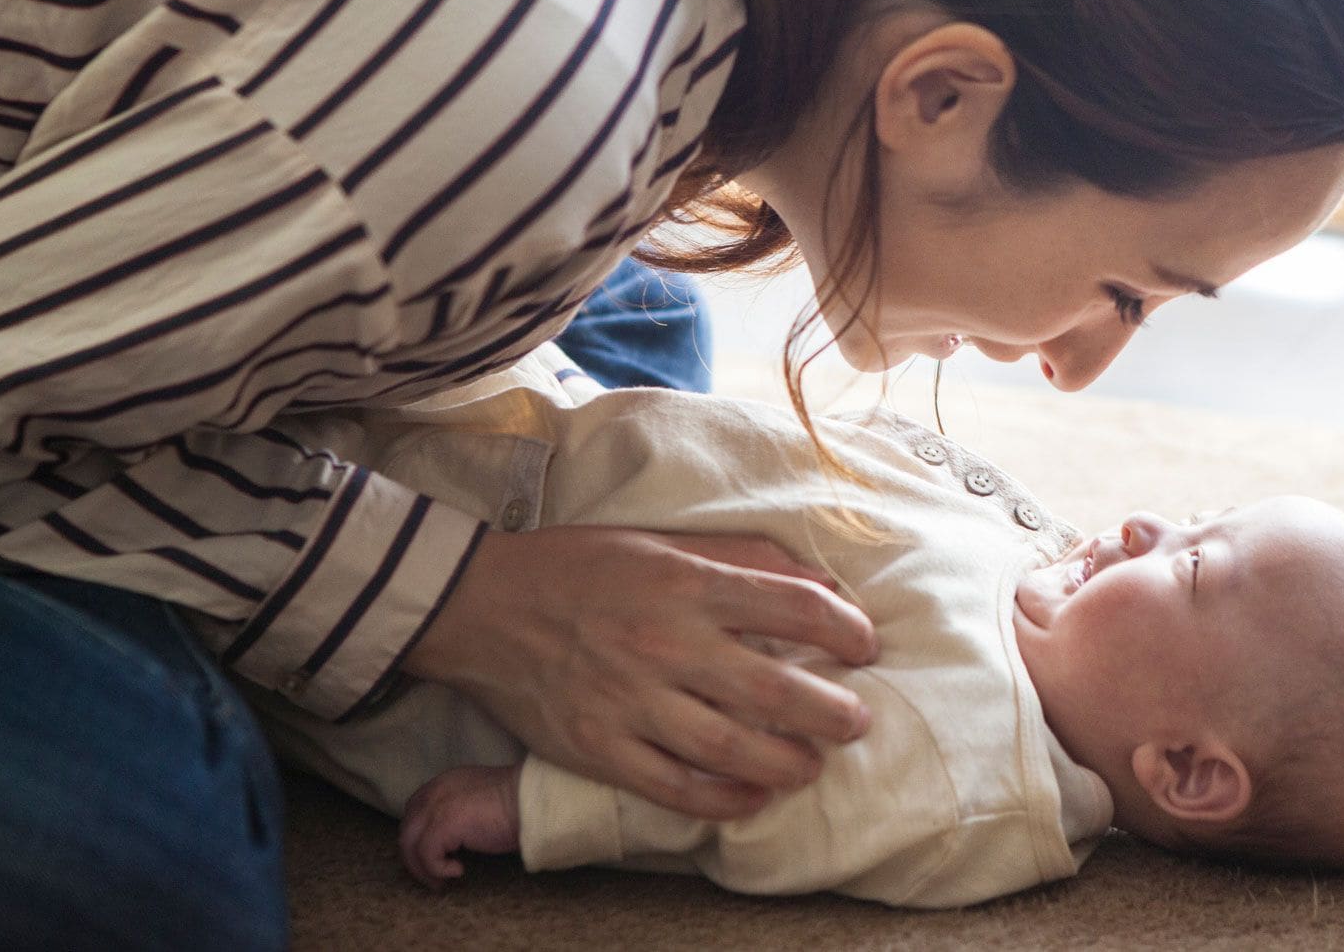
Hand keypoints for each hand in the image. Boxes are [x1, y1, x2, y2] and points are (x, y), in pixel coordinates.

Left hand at [401, 764, 520, 887]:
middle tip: (433, 878)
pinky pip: (426, 855)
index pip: (414, 812)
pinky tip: (459, 871)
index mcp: (444, 783)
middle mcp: (435, 792)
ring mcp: (436, 807)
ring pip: (409, 845)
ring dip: (423, 869)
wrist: (530, 800)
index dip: (418, 837)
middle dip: (415, 858)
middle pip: (407, 830)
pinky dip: (438, 869)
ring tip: (441, 882)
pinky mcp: (443, 825)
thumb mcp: (480, 801)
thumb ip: (460, 811)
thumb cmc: (517, 803)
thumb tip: (451, 842)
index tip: (432, 858)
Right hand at [404, 525, 878, 819]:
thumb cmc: (580, 567)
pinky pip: (676, 788)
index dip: (845, 631)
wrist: (480, 605)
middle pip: (775, 690)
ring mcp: (631, 701)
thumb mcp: (663, 543)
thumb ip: (744, 559)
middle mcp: (664, 643)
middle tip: (857, 720)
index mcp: (685, 583)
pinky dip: (725, 799)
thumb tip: (822, 585)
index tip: (864, 645)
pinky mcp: (599, 747)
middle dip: (833, 712)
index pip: (794, 608)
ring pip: (732, 749)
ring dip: (788, 762)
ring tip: (812, 762)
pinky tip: (753, 795)